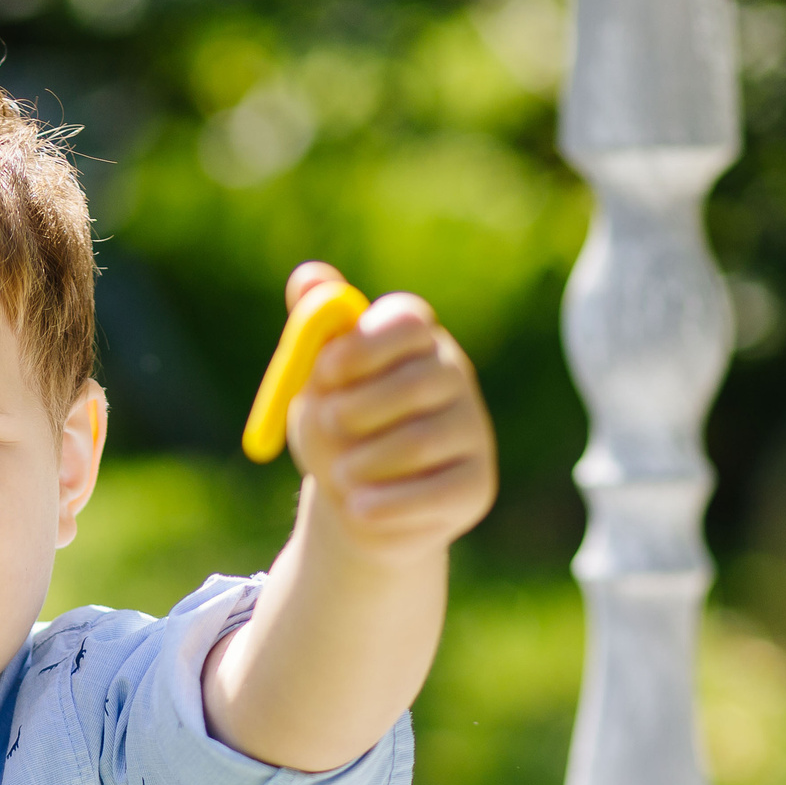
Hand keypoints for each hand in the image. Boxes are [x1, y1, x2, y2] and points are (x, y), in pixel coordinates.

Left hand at [284, 263, 496, 561]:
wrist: (355, 507)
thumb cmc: (338, 434)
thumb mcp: (318, 386)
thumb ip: (315, 333)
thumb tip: (307, 276)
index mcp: (416, 342)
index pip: (408, 321)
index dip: (365, 344)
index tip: (325, 370)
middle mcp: (454, 378)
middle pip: (421, 379)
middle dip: (364, 406)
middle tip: (329, 424)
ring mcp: (473, 431)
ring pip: (421, 441)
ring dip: (364, 461)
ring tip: (340, 475)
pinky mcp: (478, 485)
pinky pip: (434, 493)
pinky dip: (386, 504)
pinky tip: (358, 508)